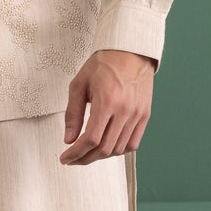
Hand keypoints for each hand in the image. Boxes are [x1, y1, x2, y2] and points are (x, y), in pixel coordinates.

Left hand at [59, 50, 155, 164]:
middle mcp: (125, 111)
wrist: (130, 51)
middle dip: (85, 158)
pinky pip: (133, 143)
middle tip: (73, 159)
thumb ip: (73, 114)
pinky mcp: (145, 115)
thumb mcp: (79, 84)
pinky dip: (118, 150)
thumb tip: (68, 140)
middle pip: (105, 149)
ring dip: (101, 156)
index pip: (91, 139)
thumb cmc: (103, 64)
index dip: (76, 153)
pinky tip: (107, 147)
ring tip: (87, 152)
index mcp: (107, 102)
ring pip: (119, 149)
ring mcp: (137, 114)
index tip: (65, 158)